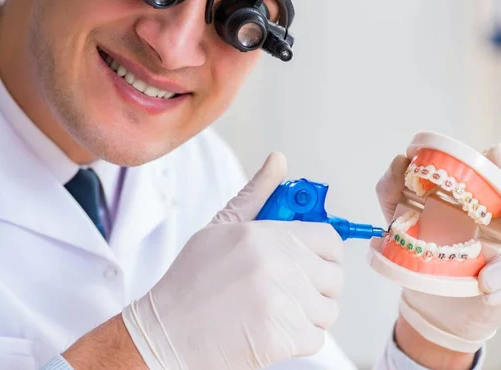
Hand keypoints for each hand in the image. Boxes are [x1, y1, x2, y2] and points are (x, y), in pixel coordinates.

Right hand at [122, 152, 344, 369]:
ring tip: (274, 309)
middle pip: (334, 276)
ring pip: (327, 309)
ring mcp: (282, 302)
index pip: (329, 238)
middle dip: (317, 284)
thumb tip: (279, 160)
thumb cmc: (192, 280)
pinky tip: (270, 329)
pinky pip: (316, 338)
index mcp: (266, 234)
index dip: (325, 249)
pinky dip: (299, 339)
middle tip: (289, 287)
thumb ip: (257, 194)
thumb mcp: (221, 226)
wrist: (166, 333)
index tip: (315, 257)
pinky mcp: (282, 338)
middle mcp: (278, 265)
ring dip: (308, 313)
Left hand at [376, 144, 500, 358]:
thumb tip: (400, 160)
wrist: (432, 296)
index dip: (500, 158)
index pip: (498, 163)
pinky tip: (490, 294)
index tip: (499, 156)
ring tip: (484, 281)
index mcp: (480, 187)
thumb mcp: (399, 215)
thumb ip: (393, 186)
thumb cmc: (421, 244)